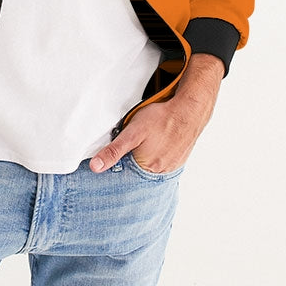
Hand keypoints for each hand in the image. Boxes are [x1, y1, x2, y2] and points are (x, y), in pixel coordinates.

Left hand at [89, 53, 224, 173]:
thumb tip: (95, 167)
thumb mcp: (132, 132)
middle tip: (135, 143)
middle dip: (131, 161)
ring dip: (144, 159)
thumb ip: (113, 151)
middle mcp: (160, 172)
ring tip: (147, 142)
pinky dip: (157, 155)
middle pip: (138, 172)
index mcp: (146, 169)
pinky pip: (163, 162)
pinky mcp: (178, 159)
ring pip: (150, 168)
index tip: (116, 155)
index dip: (118, 165)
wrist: (189, 109)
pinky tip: (156, 143)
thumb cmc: (161, 118)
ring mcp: (171, 166)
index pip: (125, 175)